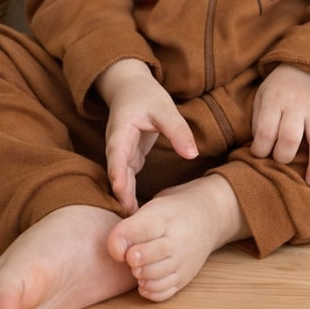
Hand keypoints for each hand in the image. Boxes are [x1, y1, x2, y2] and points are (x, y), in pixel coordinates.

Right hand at [96, 58, 198, 213]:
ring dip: (126, 197)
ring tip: (134, 221)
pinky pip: (128, 178)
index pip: (117, 154)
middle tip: (129, 218)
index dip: (118, 173)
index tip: (120, 191)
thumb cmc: (146, 95)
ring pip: (121, 178)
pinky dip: (130, 192)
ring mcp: (121, 152)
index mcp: (121, 130)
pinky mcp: (128, 158)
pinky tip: (137, 211)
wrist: (130, 87)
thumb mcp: (165, 109)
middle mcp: (116, 145)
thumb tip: (193, 154)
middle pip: (117, 172)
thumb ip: (178, 131)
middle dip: (121, 194)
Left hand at [250, 64, 309, 187]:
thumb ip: (259, 121)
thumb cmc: (279, 88)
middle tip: (282, 163)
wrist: (306, 62)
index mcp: (274, 101)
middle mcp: (296, 105)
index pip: (265, 132)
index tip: (261, 154)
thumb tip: (262, 150)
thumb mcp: (261, 96)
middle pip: (290, 139)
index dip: (260, 150)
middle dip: (283, 157)